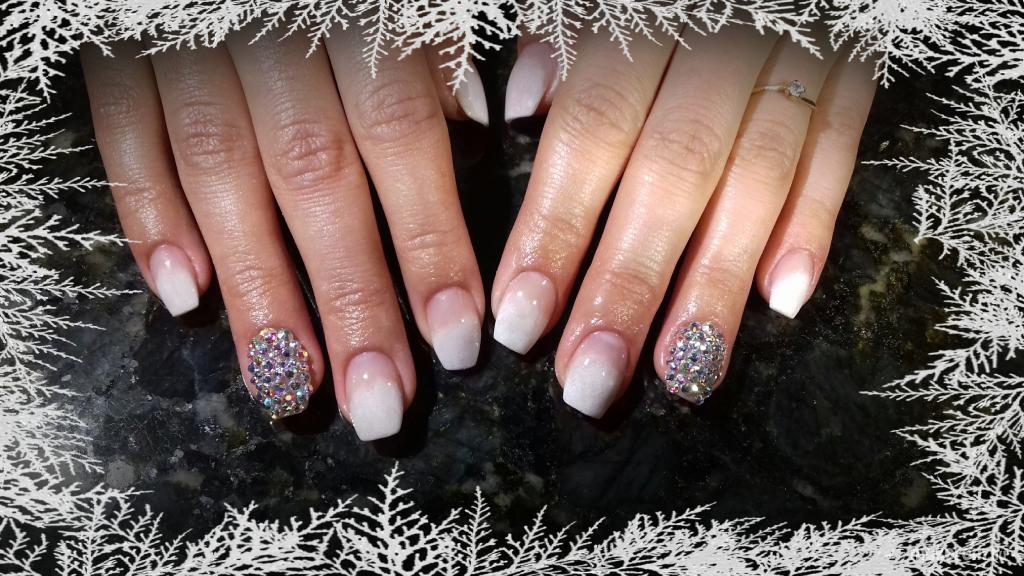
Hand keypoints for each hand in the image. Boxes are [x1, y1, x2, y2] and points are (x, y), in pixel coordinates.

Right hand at [81, 29, 488, 439]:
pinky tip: (181, 296)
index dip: (430, 244)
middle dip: (351, 301)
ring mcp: (186, 48)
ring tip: (292, 387)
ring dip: (258, 291)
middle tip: (381, 406)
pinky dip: (150, 217)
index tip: (457, 340)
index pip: (399, 139)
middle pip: (315, 182)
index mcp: (354, 13)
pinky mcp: (121, 56)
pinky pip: (128, 140)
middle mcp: (272, 35)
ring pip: (222, 180)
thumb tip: (477, 119)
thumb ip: (434, 41)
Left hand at [496, 27, 875, 414]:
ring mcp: (793, 56)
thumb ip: (558, 38)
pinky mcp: (850, 70)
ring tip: (679, 376)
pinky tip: (782, 301)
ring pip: (757, 182)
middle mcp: (717, 42)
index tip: (520, 319)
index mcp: (640, 17)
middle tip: (589, 380)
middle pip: (671, 175)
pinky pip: (838, 151)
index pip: (590, 134)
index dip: (555, 231)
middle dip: (628, 284)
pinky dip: (814, 226)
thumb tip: (526, 110)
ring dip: (716, 287)